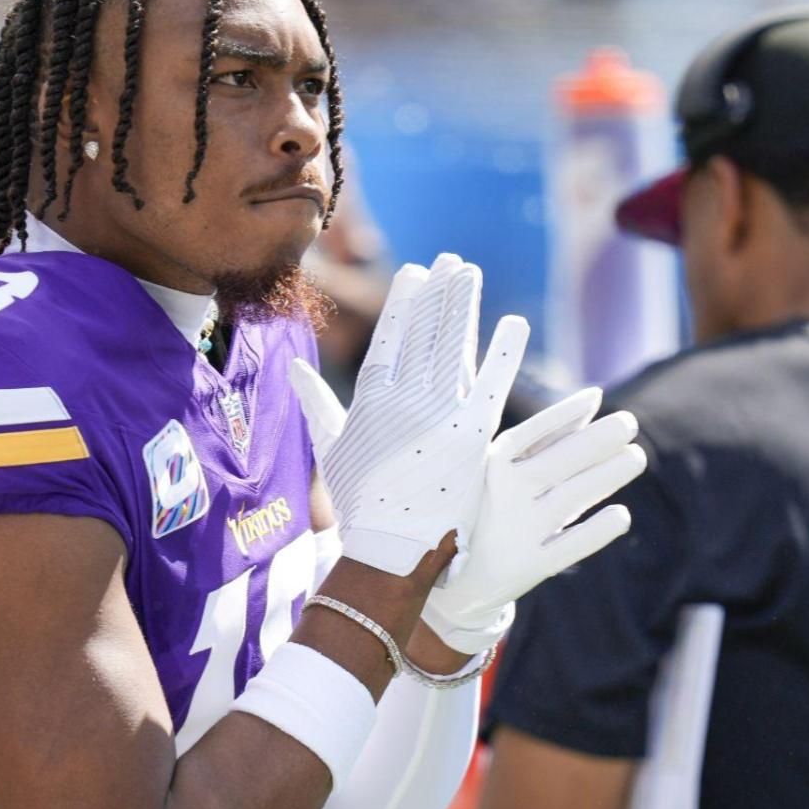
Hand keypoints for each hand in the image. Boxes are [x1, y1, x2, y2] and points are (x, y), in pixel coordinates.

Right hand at [305, 254, 513, 576]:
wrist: (391, 547)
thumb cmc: (358, 502)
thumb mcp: (330, 448)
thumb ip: (316, 402)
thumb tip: (293, 365)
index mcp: (370, 401)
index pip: (390, 337)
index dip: (404, 301)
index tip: (415, 271)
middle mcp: (404, 401)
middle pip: (424, 333)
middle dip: (438, 293)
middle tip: (451, 261)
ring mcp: (439, 416)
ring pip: (454, 347)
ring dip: (464, 306)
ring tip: (470, 274)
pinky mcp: (472, 436)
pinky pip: (493, 384)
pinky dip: (505, 352)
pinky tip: (515, 322)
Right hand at [421, 387, 645, 651]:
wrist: (459, 577)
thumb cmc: (492, 506)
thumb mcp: (508, 468)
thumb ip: (550, 435)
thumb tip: (594, 400)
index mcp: (491, 467)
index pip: (531, 433)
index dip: (564, 414)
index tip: (596, 397)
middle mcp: (503, 496)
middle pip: (558, 462)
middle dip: (598, 440)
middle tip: (629, 423)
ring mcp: (517, 532)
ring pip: (571, 498)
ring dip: (608, 475)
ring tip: (636, 457)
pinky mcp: (531, 567)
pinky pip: (571, 547)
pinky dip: (597, 532)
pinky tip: (621, 515)